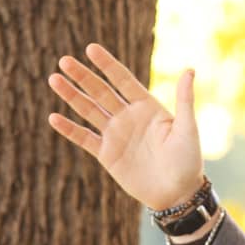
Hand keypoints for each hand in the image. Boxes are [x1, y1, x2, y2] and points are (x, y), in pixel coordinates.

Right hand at [48, 43, 203, 210]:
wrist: (178, 195)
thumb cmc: (188, 161)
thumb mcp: (187, 129)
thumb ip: (184, 100)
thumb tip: (190, 69)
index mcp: (146, 106)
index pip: (122, 80)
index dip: (107, 65)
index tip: (90, 49)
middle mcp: (128, 116)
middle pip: (101, 91)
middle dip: (83, 76)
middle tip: (64, 61)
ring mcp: (116, 135)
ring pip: (89, 110)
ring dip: (71, 96)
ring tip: (54, 79)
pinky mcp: (107, 155)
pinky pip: (85, 139)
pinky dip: (70, 129)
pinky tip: (54, 118)